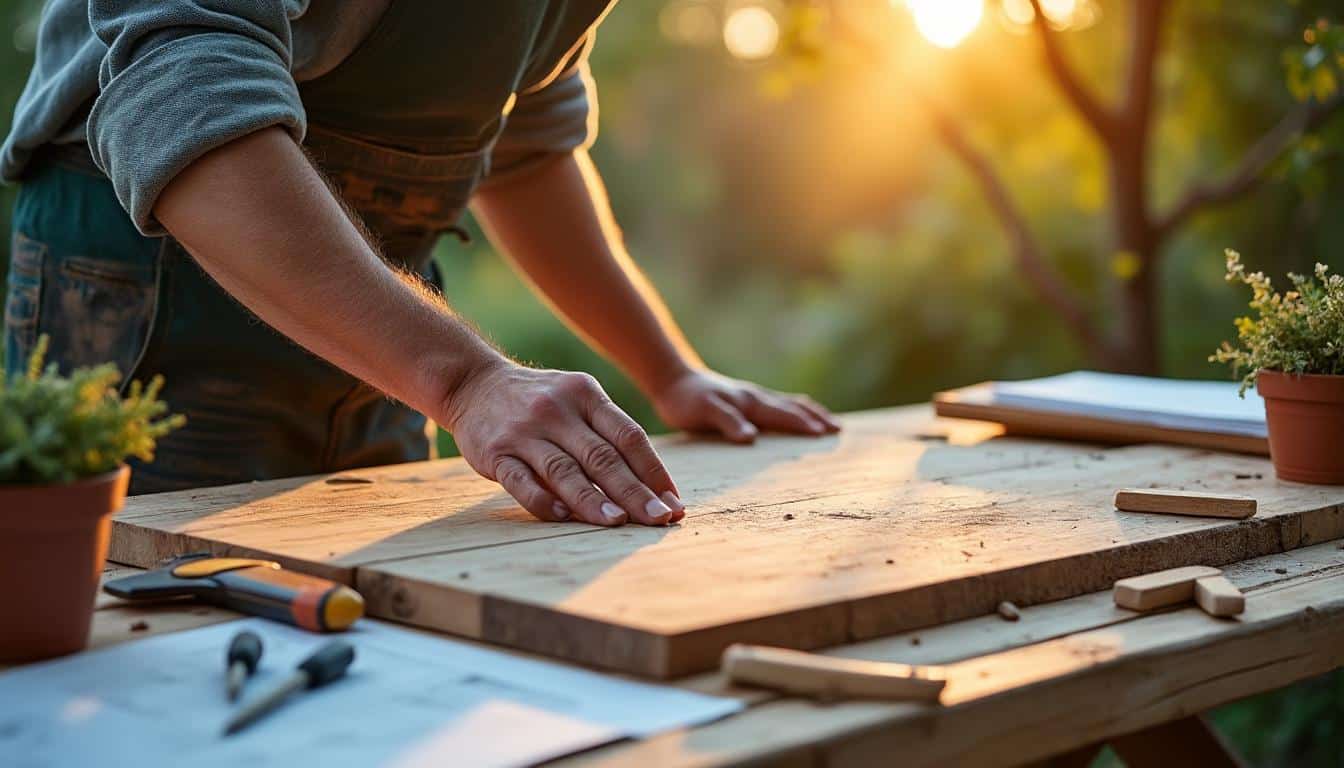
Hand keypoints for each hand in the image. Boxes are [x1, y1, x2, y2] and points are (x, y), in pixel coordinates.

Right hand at [443, 360, 683, 526]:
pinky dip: (543, 501)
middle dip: (635, 492)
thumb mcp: (577, 399)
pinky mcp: (495, 452)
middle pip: (603, 457)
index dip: (655, 472)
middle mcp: (557, 411)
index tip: (673, 503)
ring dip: (593, 499)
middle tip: (658, 519)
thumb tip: (653, 486)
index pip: (629, 436)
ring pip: (565, 471)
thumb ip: (608, 434)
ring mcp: (525, 432)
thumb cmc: (540, 402)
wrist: (473, 383)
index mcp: (586, 395)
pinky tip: (564, 517)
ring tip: (618, 523)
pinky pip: (522, 481)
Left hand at [651, 369, 840, 442]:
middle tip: (839, 429)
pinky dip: (793, 408)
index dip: (806, 425)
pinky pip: (777, 403)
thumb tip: (752, 438)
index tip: (827, 433)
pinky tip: (794, 412)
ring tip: (828, 420)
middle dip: (816, 418)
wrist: (671, 379)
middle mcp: (756, 397)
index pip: (785, 415)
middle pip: (793, 407)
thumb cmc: (686, 401)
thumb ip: (728, 424)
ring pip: (788, 403)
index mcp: (751, 403)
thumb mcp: (704, 413)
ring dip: (809, 412)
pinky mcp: (744, 398)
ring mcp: (751, 396)